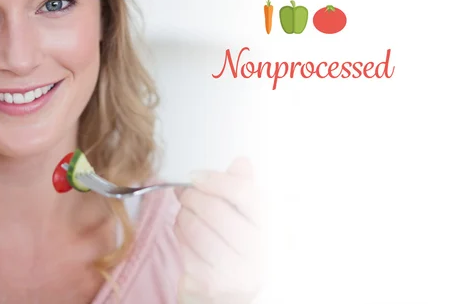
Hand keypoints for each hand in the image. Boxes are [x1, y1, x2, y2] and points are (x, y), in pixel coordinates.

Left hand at [174, 157, 264, 303]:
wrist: (229, 298)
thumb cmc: (238, 253)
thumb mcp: (246, 219)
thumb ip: (244, 189)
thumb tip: (242, 162)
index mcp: (274, 231)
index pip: (246, 195)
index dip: (217, 180)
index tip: (196, 175)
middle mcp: (260, 254)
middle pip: (215, 210)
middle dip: (193, 196)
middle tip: (185, 193)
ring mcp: (235, 272)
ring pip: (195, 227)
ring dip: (183, 215)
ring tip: (186, 213)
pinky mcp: (210, 283)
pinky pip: (185, 246)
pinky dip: (179, 234)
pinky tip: (185, 234)